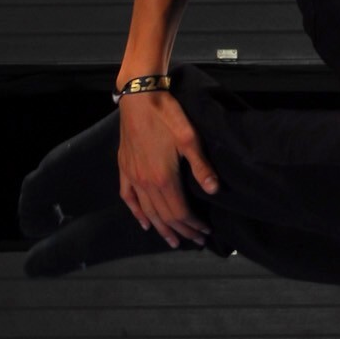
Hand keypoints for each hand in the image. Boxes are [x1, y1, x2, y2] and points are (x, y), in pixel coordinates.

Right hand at [117, 90, 217, 248]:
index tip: (206, 232)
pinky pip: (129, 198)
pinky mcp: (124, 168)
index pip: (180, 212)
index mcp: (163, 178)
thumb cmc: (167, 116)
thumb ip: (201, 167)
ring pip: (147, 212)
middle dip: (182, 231)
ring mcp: (132, 177)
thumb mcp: (190, 138)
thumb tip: (214, 191)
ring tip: (174, 241)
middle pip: (165, 216)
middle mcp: (145, 183)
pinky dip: (137, 214)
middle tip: (196, 241)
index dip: (193, 225)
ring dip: (162, 229)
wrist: (139, 97)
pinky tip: (144, 223)